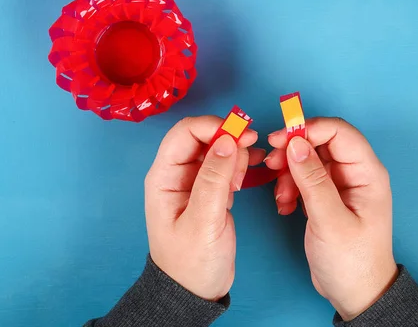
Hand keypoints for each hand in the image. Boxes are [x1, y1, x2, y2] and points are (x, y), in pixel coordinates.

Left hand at [144, 116, 263, 300]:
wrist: (196, 290)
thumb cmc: (191, 262)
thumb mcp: (204, 221)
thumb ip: (214, 179)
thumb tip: (227, 140)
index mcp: (164, 177)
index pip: (185, 133)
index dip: (213, 126)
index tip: (241, 134)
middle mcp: (178, 174)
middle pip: (203, 137)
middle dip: (229, 137)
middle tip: (252, 149)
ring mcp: (195, 181)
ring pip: (218, 148)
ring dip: (237, 151)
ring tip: (247, 174)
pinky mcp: (211, 190)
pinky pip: (226, 165)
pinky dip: (240, 163)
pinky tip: (251, 172)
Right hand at [265, 117, 397, 319]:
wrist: (356, 293)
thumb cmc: (352, 261)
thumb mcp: (330, 221)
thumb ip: (312, 180)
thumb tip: (296, 144)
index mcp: (367, 173)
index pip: (339, 132)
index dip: (309, 129)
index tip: (280, 139)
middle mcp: (355, 173)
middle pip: (320, 143)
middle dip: (293, 151)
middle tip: (271, 165)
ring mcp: (340, 185)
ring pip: (308, 160)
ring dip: (288, 173)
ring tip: (281, 198)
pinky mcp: (326, 197)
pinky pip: (304, 178)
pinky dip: (290, 187)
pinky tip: (285, 206)